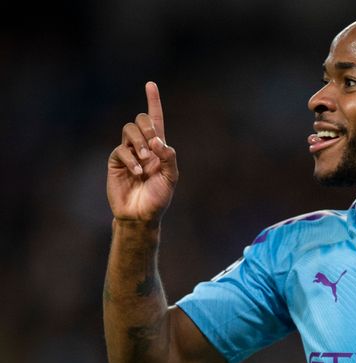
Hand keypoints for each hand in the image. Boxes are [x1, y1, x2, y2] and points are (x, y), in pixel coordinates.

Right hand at [107, 82, 177, 223]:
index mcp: (159, 147)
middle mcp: (142, 146)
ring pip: (129, 130)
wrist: (141, 215)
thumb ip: (169, 157)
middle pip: (141, 120)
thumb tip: (157, 141)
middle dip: (148, 128)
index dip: (153, 101)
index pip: (156, 119)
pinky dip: (131, 159)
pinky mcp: (115, 161)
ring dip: (139, 142)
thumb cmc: (158, 197)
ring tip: (145, 160)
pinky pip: (120, 149)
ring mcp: (128, 152)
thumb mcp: (172, 177)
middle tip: (153, 146)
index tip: (150, 84)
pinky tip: (137, 172)